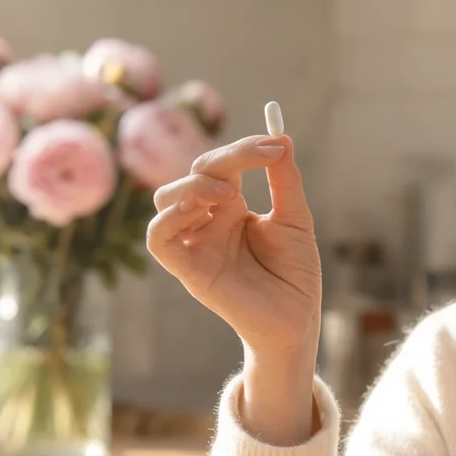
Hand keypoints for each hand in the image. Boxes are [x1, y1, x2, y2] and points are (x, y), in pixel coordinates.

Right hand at [147, 131, 319, 356]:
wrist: (297, 321)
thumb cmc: (295, 275)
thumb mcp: (294, 219)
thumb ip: (284, 180)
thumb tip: (282, 135)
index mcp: (230, 206)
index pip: (222, 164)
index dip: (244, 149)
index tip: (276, 143)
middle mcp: (207, 221)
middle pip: (195, 173)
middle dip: (226, 158)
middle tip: (262, 156)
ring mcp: (195, 243)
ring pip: (167, 198)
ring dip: (194, 185)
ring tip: (229, 193)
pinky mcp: (187, 269)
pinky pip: (157, 237)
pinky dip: (169, 218)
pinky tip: (197, 210)